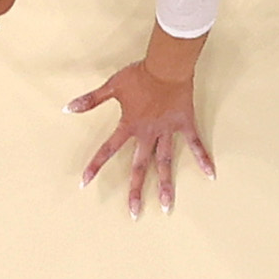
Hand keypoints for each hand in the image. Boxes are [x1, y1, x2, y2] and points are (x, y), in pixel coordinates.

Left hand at [68, 55, 213, 217]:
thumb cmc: (140, 74)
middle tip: (134, 214)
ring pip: (165, 163)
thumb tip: (68, 108)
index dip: (95, 165)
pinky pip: (194, 143)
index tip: (84, 183)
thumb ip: (91, 100)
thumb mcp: (112, 86)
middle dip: (135, 190)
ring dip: (165, 185)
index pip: (108, 149)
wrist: (166, 64)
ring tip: (166, 206)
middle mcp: (148, 133)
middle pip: (140, 166)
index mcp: (130, 125)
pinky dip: (203, 157)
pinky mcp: (184, 123)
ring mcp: (167, 130)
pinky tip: (210, 174)